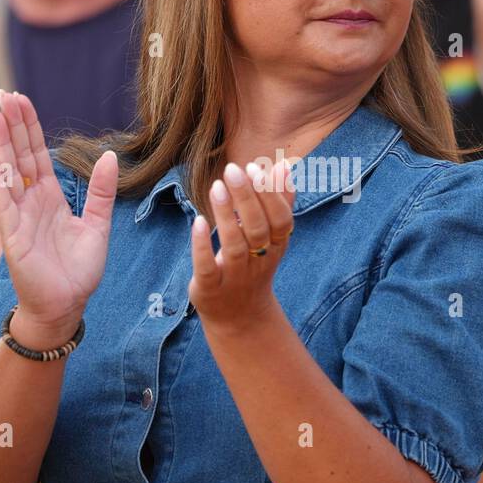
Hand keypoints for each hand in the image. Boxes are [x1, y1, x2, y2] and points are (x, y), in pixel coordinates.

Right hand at [0, 90, 117, 348]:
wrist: (66, 306)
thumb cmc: (78, 271)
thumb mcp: (97, 226)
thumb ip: (101, 192)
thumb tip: (109, 155)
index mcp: (50, 198)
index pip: (37, 154)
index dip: (30, 127)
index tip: (21, 100)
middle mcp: (30, 202)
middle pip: (19, 155)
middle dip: (13, 125)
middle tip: (5, 93)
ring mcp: (18, 216)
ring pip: (8, 172)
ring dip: (0, 143)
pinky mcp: (12, 235)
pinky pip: (3, 203)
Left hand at [189, 160, 294, 332]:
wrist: (239, 317)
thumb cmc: (253, 265)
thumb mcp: (270, 238)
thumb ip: (279, 202)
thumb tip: (284, 166)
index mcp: (275, 247)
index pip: (280, 220)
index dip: (270, 196)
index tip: (255, 168)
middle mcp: (258, 262)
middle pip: (257, 229)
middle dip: (247, 198)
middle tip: (233, 169)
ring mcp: (234, 278)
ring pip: (234, 246)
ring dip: (226, 216)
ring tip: (216, 186)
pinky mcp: (210, 289)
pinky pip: (207, 267)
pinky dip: (202, 245)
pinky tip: (198, 222)